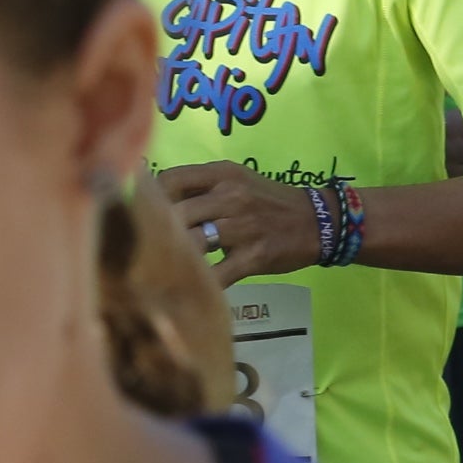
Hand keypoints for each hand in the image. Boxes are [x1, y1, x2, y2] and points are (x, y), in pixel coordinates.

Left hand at [156, 159, 323, 273]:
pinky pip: (219, 274)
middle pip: (176, 213)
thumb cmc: (270, 202)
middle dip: (158, 232)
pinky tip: (191, 287)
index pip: (171, 179)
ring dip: (175, 258)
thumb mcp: (238, 181)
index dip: (150, 198)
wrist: (318, 222)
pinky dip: (202, 283)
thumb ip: (202, 187)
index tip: (144, 213)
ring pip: (192, 243)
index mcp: (223, 175)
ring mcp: (243, 227)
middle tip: (147, 248)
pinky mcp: (254, 256)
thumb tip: (156, 202)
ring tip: (162, 268)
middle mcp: (231, 196)